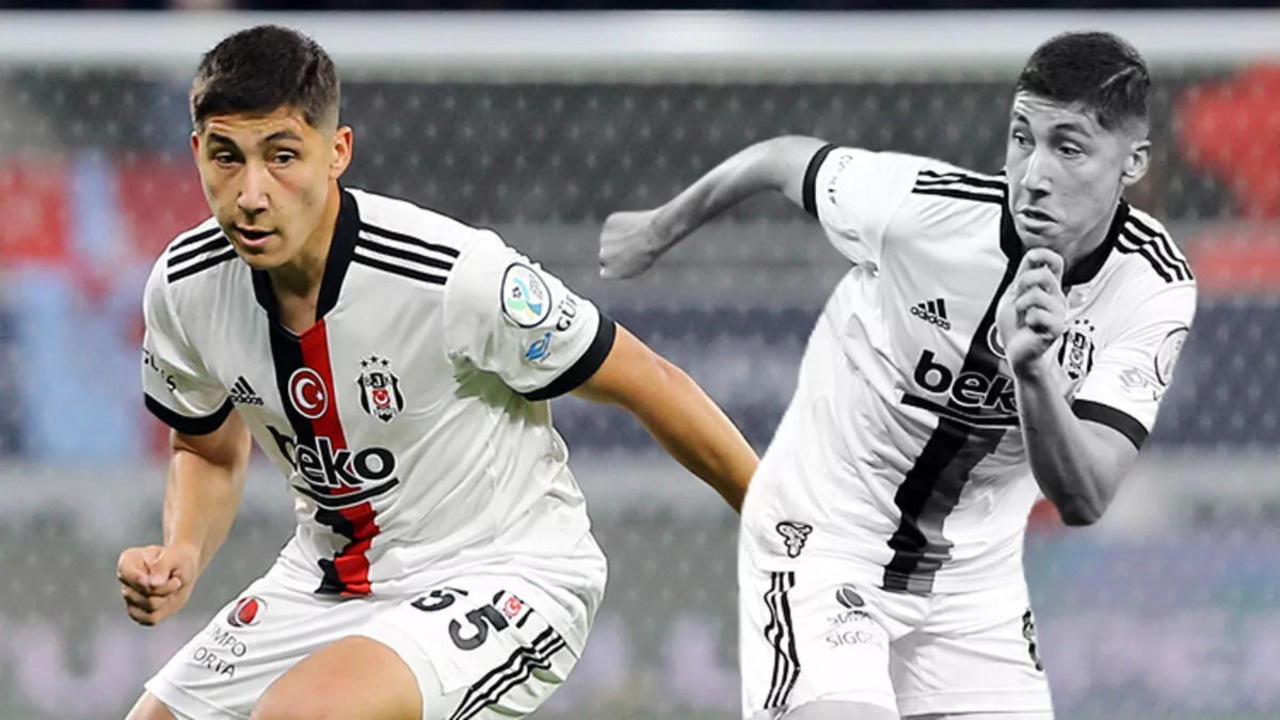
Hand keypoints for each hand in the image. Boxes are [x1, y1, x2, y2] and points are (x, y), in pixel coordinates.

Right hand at [117, 544, 198, 625]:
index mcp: (128, 560)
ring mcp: (130, 597)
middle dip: (164, 589)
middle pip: (140, 594)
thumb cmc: (178, 560)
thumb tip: (152, 585)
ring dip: (166, 600)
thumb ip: (162, 566)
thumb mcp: (175, 557)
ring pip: (146, 608)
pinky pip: (149, 620)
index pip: (125, 573)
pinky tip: (167, 600)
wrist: (184, 571)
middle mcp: (125, 579)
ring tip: (171, 588)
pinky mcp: (138, 611)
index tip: (154, 580)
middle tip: (176, 580)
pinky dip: (163, 612)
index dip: (139, 580)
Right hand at [599, 208, 668, 278]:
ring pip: (608, 239)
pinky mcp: (608, 225)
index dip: (614, 264)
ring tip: (635, 236)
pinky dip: (620, 225)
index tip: (623, 260)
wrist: (654, 235)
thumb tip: (615, 259)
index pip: (605, 271)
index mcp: (609, 273)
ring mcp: (604, 240)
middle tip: (631, 246)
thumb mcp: (636, 267)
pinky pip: (613, 226)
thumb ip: (621, 266)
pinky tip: (632, 226)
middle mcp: (603, 257)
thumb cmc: (649, 253)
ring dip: (617, 237)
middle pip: (605, 254)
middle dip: (614, 250)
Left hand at [995, 248, 1066, 375]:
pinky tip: (1030, 326)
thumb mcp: (1013, 294)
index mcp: (1048, 288)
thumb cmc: (1015, 326)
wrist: (1015, 350)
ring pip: (1037, 294)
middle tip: (1019, 299)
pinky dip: (1026, 320)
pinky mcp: (1056, 328)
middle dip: (1022, 283)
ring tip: (1023, 316)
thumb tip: (1033, 254)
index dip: (1044, 254)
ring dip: (1021, 305)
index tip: (1031, 257)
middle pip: (1043, 274)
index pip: (1055, 262)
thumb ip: (1022, 275)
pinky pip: (1038, 315)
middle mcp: (1056, 297)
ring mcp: (1058, 312)